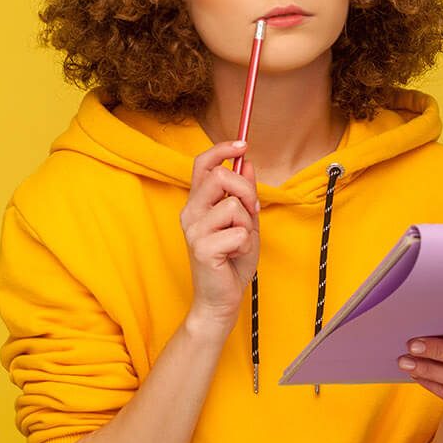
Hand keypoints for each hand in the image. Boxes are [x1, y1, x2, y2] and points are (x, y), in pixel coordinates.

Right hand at [179, 140, 260, 337]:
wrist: (221, 298)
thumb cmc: (231, 261)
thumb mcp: (245, 221)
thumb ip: (244, 194)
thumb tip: (247, 163)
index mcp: (197, 203)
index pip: (202, 164)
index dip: (222, 149)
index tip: (242, 144)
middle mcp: (190, 212)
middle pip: (221, 177)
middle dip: (246, 191)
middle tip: (252, 212)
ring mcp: (194, 230)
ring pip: (234, 205)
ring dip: (248, 223)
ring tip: (240, 240)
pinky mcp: (202, 248)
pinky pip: (239, 232)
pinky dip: (246, 244)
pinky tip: (236, 254)